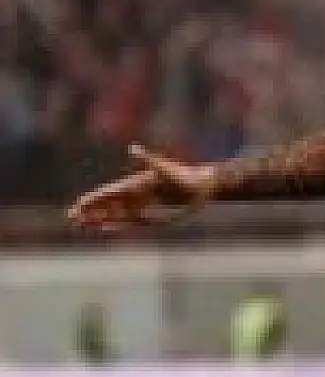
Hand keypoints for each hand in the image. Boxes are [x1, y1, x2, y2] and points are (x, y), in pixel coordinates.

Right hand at [67, 144, 216, 232]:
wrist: (201, 185)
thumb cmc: (183, 175)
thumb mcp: (165, 168)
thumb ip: (147, 160)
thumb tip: (133, 148)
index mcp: (135, 184)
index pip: (108, 194)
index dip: (92, 201)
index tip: (77, 207)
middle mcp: (135, 193)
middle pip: (107, 204)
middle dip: (89, 212)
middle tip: (71, 219)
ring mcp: (142, 202)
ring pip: (115, 213)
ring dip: (99, 219)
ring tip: (82, 226)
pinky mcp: (151, 210)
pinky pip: (129, 219)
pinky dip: (117, 223)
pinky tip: (106, 228)